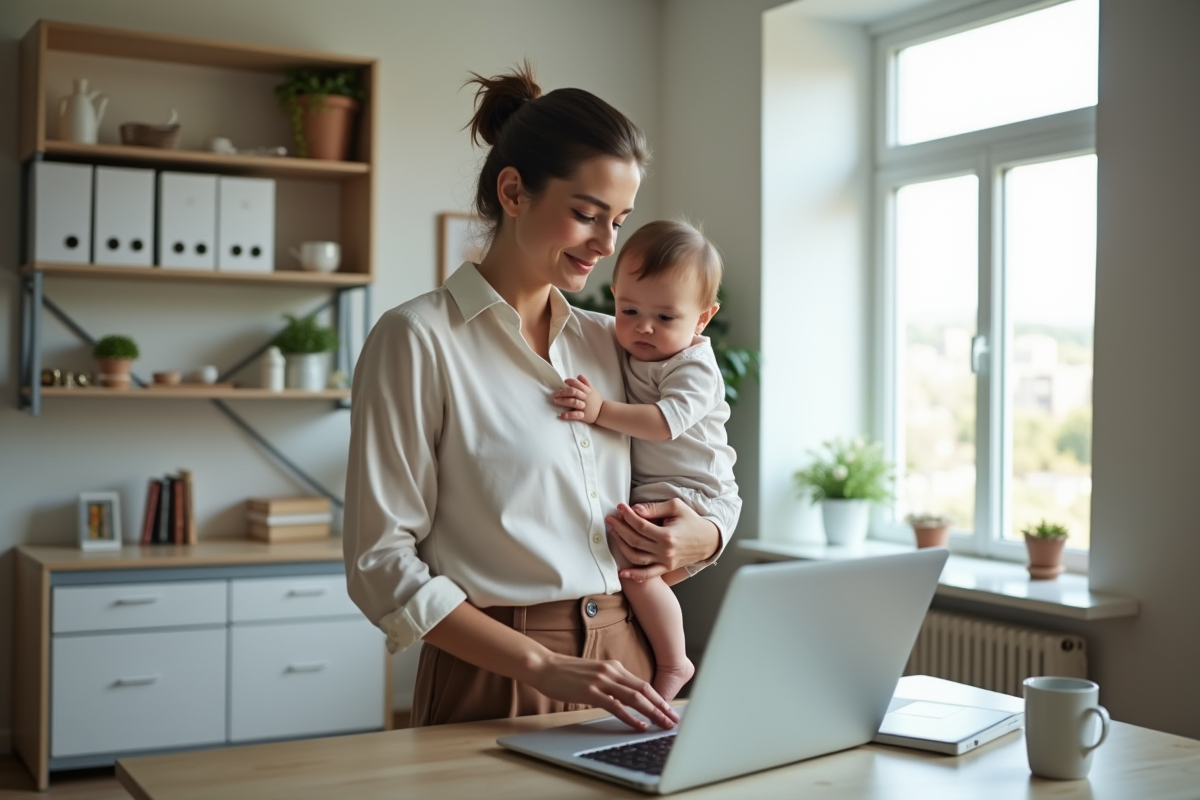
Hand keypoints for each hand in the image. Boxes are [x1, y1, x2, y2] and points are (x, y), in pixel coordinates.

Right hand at [526, 651, 679, 730]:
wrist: (545, 666)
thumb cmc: (567, 673)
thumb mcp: (594, 674)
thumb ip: (610, 682)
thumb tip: (625, 699)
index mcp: (614, 667)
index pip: (643, 684)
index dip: (659, 698)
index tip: (669, 711)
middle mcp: (612, 671)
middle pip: (645, 690)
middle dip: (662, 707)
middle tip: (673, 720)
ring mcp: (602, 681)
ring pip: (635, 698)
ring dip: (652, 712)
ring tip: (662, 724)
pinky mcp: (591, 691)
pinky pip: (616, 706)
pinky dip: (630, 717)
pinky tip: (639, 726)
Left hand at [552, 375, 602, 423]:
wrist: (603, 412)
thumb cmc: (596, 400)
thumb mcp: (593, 390)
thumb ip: (586, 382)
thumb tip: (578, 375)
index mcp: (587, 391)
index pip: (578, 384)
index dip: (570, 382)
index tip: (564, 382)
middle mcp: (585, 398)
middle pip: (574, 392)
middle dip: (564, 392)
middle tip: (555, 393)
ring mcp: (584, 407)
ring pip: (574, 402)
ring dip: (564, 401)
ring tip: (556, 401)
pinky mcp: (584, 416)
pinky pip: (576, 415)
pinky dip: (568, 415)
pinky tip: (561, 415)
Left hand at [606, 500, 719, 580]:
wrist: (708, 540)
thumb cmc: (692, 521)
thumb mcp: (676, 508)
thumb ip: (654, 508)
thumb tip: (635, 510)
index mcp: (668, 535)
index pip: (640, 526)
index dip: (627, 516)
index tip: (620, 508)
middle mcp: (665, 551)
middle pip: (635, 540)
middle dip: (620, 528)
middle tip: (611, 519)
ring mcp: (665, 562)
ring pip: (636, 556)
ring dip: (621, 546)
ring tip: (614, 533)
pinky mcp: (666, 568)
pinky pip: (648, 574)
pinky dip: (634, 575)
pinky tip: (622, 573)